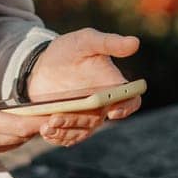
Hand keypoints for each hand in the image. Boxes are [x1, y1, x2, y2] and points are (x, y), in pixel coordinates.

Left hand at [27, 28, 141, 146]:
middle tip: (56, 116)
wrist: (41, 63)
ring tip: (47, 125)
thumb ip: (109, 42)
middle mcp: (102, 104)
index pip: (131, 99)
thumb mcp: (86, 40)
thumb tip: (135, 43)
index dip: (127, 107)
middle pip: (98, 119)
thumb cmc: (69, 49)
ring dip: (66, 132)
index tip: (113, 111)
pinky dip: (58, 137)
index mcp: (112, 84)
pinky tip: (45, 130)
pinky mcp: (70, 124)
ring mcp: (86, 116)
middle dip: (79, 120)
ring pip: (82, 132)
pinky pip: (68, 137)